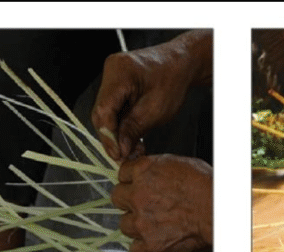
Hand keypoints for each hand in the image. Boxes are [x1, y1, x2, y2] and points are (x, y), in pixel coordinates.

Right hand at [92, 30, 211, 159]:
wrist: (181, 64)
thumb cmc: (173, 80)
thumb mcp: (155, 110)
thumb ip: (134, 129)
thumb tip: (120, 149)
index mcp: (120, 72)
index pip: (103, 110)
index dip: (109, 136)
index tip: (118, 155)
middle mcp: (111, 71)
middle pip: (102, 113)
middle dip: (113, 138)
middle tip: (125, 156)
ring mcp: (111, 77)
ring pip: (107, 114)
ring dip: (118, 134)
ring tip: (133, 150)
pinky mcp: (116, 85)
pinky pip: (113, 109)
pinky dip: (122, 125)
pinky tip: (132, 138)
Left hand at [112, 154, 212, 251]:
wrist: (219, 211)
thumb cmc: (208, 187)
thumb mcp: (180, 163)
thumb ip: (159, 168)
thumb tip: (152, 172)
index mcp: (145, 170)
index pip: (123, 174)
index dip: (133, 181)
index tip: (139, 185)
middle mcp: (138, 194)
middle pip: (118, 198)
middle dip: (130, 202)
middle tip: (147, 205)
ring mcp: (142, 221)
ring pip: (124, 225)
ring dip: (137, 225)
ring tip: (155, 225)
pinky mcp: (150, 244)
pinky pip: (135, 250)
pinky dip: (144, 248)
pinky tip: (154, 242)